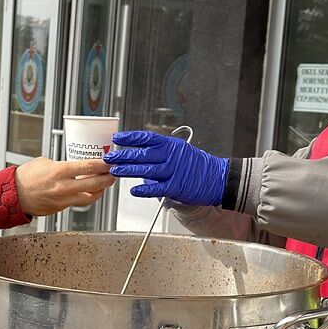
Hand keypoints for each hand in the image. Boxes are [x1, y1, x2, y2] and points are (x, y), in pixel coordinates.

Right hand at [14, 157, 114, 216]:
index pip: (88, 167)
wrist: (13, 195)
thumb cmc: (26, 177)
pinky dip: (86, 196)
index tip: (110, 162)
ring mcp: (63, 199)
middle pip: (94, 184)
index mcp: (59, 171)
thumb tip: (75, 164)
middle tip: (112, 174)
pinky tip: (88, 191)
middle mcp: (63, 187)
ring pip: (90, 197)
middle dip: (107, 179)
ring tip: (103, 184)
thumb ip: (62, 164)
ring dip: (100, 190)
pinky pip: (78, 202)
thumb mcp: (45, 162)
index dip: (103, 165)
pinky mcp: (61, 208)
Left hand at [104, 130, 227, 205]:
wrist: (218, 178)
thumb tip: (143, 154)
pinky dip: (143, 190)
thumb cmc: (198, 165)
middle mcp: (171, 156)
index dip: (130, 138)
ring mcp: (173, 171)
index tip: (117, 139)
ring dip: (128, 171)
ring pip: (145, 170)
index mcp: (171, 145)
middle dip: (123, 155)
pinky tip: (133, 190)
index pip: (147, 138)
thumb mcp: (181, 151)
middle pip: (142, 154)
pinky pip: (155, 188)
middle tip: (110, 157)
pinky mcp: (176, 187)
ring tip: (115, 171)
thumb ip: (162, 152)